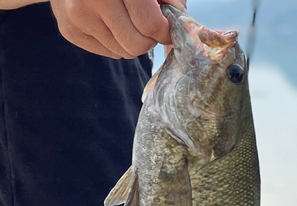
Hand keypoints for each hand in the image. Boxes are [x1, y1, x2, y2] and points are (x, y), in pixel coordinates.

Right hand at [50, 0, 186, 58]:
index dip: (164, 32)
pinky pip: (108, 52)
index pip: (150, 25)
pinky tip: (110, 23)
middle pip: (136, 45)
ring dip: (132, 42)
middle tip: (147, 26)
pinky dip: (116, 43)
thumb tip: (181, 23)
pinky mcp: (69, 30)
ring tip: (127, 21)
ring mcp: (78, 16)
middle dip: (148, 40)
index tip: (166, 29)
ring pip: (123, 52)